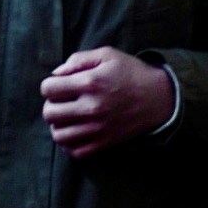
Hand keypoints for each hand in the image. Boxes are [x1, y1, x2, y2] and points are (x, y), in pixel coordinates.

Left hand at [38, 45, 180, 158]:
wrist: (158, 97)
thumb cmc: (131, 73)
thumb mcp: (107, 55)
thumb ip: (78, 60)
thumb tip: (55, 74)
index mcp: (91, 82)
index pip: (49, 89)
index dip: (50, 85)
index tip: (59, 85)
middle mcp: (92, 107)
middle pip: (50, 113)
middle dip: (51, 104)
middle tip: (62, 101)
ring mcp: (97, 128)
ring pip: (58, 135)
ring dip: (57, 125)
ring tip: (66, 117)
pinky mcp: (104, 143)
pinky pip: (75, 151)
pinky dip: (69, 144)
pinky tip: (75, 132)